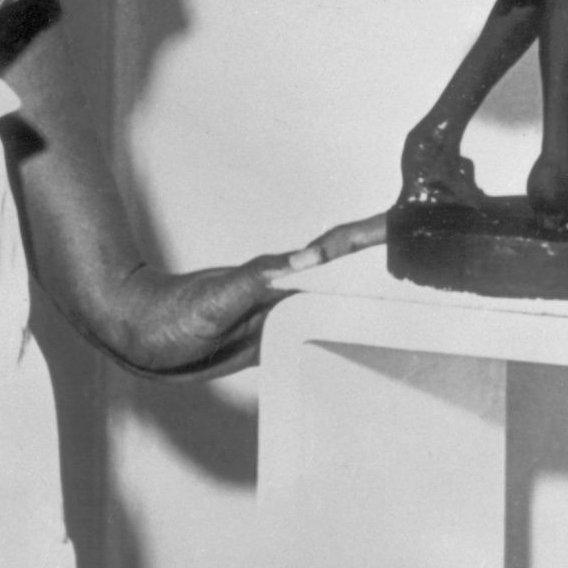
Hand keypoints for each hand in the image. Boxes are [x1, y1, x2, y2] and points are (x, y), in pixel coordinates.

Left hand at [104, 213, 389, 377]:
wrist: (137, 332)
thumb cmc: (171, 315)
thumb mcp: (215, 299)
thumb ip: (259, 279)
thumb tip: (306, 261)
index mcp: (281, 275)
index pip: (338, 249)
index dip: (373, 236)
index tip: (409, 224)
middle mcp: (286, 290)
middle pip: (347, 274)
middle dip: (387, 262)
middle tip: (431, 257)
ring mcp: (279, 312)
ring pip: (335, 302)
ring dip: (369, 296)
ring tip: (411, 300)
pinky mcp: (270, 337)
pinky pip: (316, 331)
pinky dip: (342, 330)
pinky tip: (357, 343)